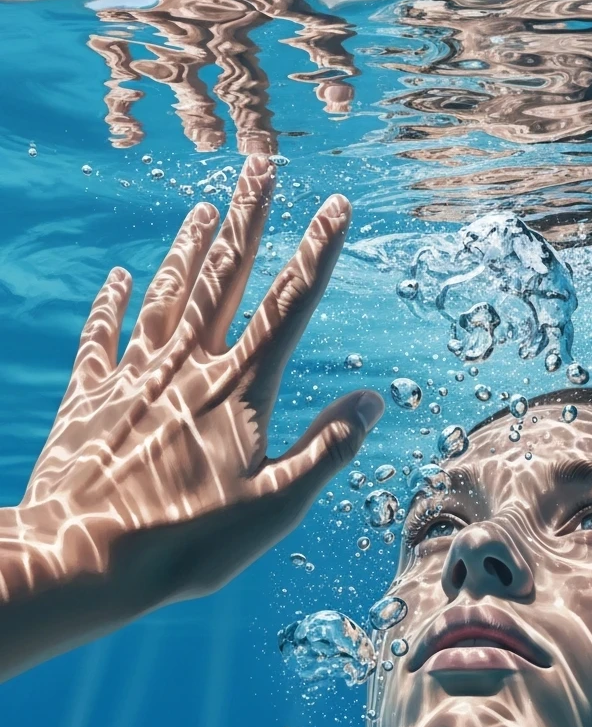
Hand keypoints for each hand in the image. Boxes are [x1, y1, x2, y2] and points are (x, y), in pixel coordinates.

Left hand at [0, 154, 382, 680]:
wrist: (82, 560)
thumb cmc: (187, 543)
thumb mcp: (275, 506)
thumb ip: (326, 448)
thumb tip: (373, 400)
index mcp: (238, 389)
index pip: (289, 306)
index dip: (317, 252)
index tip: (337, 205)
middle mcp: (188, 368)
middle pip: (225, 280)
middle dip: (248, 220)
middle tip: (261, 166)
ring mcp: (135, 378)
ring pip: (167, 297)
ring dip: (188, 250)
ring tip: (204, 207)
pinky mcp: (90, 398)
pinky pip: (103, 339)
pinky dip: (110, 306)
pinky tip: (116, 277)